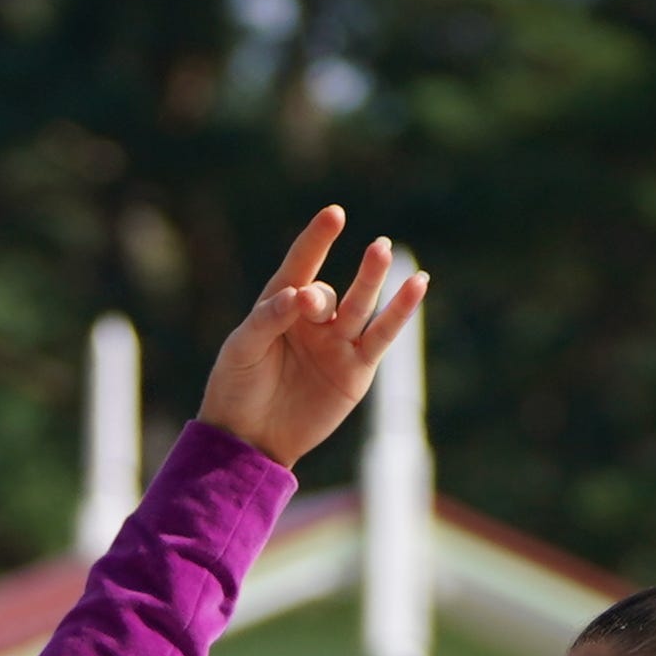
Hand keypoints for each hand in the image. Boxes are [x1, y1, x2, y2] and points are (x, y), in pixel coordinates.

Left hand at [194, 209, 425, 472]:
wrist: (249, 440)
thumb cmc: (236, 389)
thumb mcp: (241, 351)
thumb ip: (266, 320)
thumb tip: (297, 295)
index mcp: (280, 306)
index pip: (300, 267)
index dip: (316, 241)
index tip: (334, 215)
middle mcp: (313, 321)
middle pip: (329, 294)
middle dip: (324, 293)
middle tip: (313, 303)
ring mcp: (337, 343)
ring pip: (360, 305)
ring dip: (371, 279)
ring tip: (381, 250)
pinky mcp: (357, 370)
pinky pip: (381, 336)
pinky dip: (400, 312)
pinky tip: (418, 285)